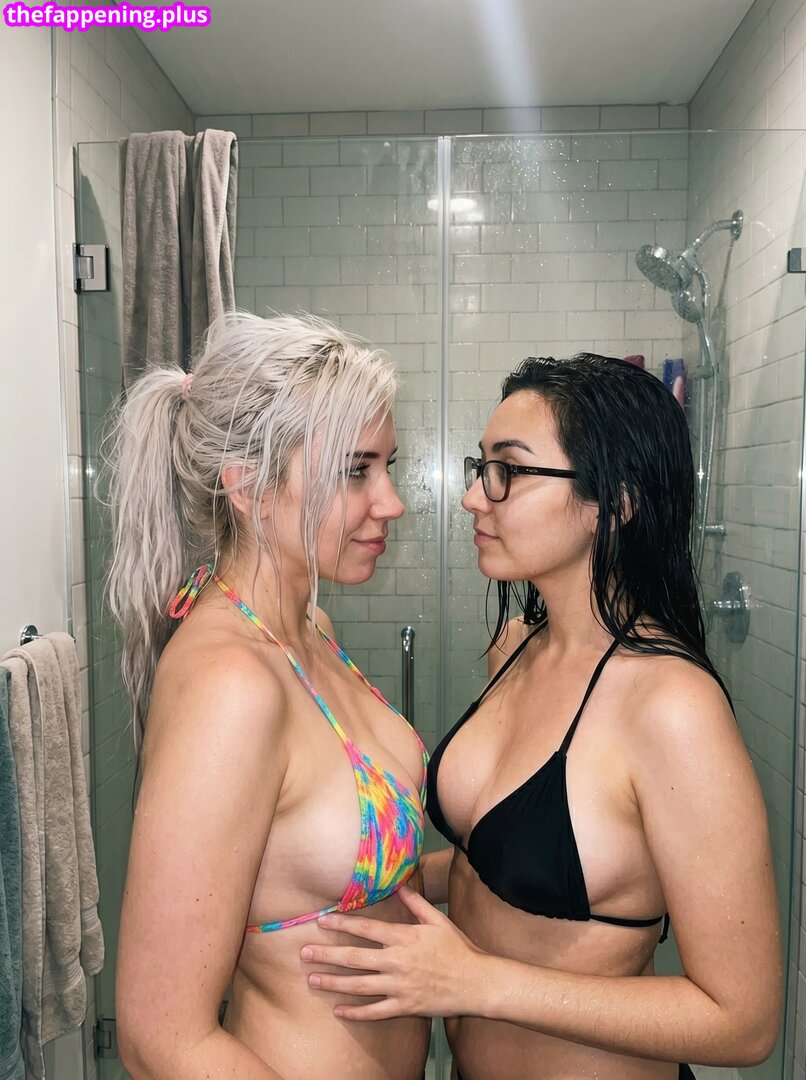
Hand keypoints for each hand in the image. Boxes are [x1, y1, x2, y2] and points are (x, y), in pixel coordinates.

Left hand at [300, 885, 486, 1020]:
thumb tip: (399, 883)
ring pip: (359, 986)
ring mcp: (400, 986)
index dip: (342, 924)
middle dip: (327, 954)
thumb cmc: (458, 948)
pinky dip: (356, 1012)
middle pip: (355, 958)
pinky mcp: (405, 1007)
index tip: (321, 921)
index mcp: (404, 937)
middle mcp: (398, 962)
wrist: (477, 982)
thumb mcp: (438, 920)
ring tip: (312, 979)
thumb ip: (415, 903)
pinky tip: (338, 1010)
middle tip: (303, 952)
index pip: (367, 928)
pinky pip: (376, 1012)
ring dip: (334, 982)